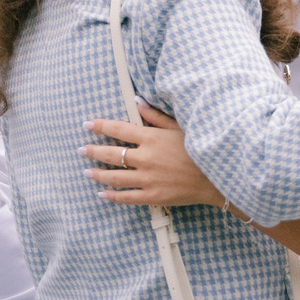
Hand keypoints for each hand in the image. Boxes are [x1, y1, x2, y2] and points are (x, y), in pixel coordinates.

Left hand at [83, 105, 228, 209]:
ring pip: (115, 177)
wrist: (219, 176)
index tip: (87, 124)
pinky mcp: (153, 197)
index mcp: (151, 138)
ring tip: (86, 171)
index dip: (100, 126)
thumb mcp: (180, 126)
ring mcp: (148, 179)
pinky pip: (127, 198)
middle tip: (81, 149)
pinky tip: (102, 194)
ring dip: (98, 174)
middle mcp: (145, 158)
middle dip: (92, 151)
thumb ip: (156, 116)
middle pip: (111, 154)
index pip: (118, 129)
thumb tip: (137, 101)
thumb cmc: (200, 147)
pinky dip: (113, 196)